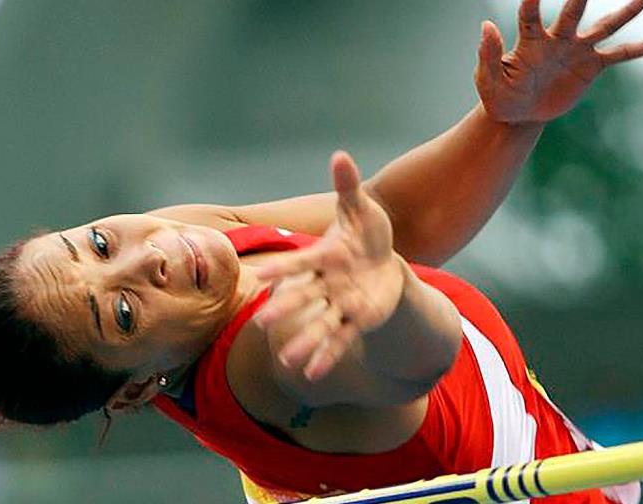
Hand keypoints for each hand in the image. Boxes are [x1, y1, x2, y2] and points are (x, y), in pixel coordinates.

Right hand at [255, 151, 404, 380]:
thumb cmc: (368, 234)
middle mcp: (327, 283)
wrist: (385, 262)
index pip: (298, 264)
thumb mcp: (361, 209)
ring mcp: (341, 304)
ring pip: (319, 324)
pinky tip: (313, 374)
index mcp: (324, 257)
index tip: (257, 279)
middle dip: (284, 310)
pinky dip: (328, 355)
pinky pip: (342, 339)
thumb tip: (340, 155)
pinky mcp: (357, 320)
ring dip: (304, 341)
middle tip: (258, 324)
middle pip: (303, 298)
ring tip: (286, 360)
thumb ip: (347, 186)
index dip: (281, 272)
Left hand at [475, 0, 642, 123]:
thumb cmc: (500, 96)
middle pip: (573, 11)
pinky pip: (621, 54)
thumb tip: (485, 26)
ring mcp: (577, 50)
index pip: (530, 15)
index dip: (532, 1)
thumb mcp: (488, 81)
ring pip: (605, 26)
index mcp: (529, 41)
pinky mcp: (591, 66)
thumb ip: (488, 55)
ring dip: (626, 11)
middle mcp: (557, 39)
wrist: (518, 114)